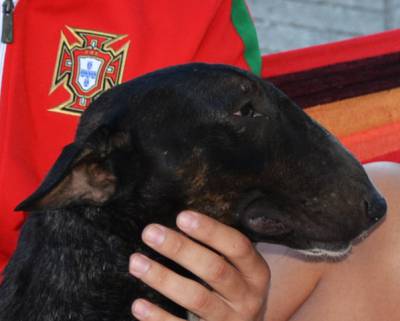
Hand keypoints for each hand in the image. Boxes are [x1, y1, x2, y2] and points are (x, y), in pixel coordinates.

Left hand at [129, 211, 269, 320]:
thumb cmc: (235, 288)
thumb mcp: (239, 269)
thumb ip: (218, 250)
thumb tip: (177, 225)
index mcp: (256, 273)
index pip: (237, 246)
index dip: (211, 231)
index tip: (182, 217)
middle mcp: (247, 298)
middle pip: (214, 270)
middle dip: (180, 249)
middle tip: (150, 232)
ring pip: (196, 298)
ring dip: (164, 279)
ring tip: (136, 262)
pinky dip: (159, 318)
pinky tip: (139, 305)